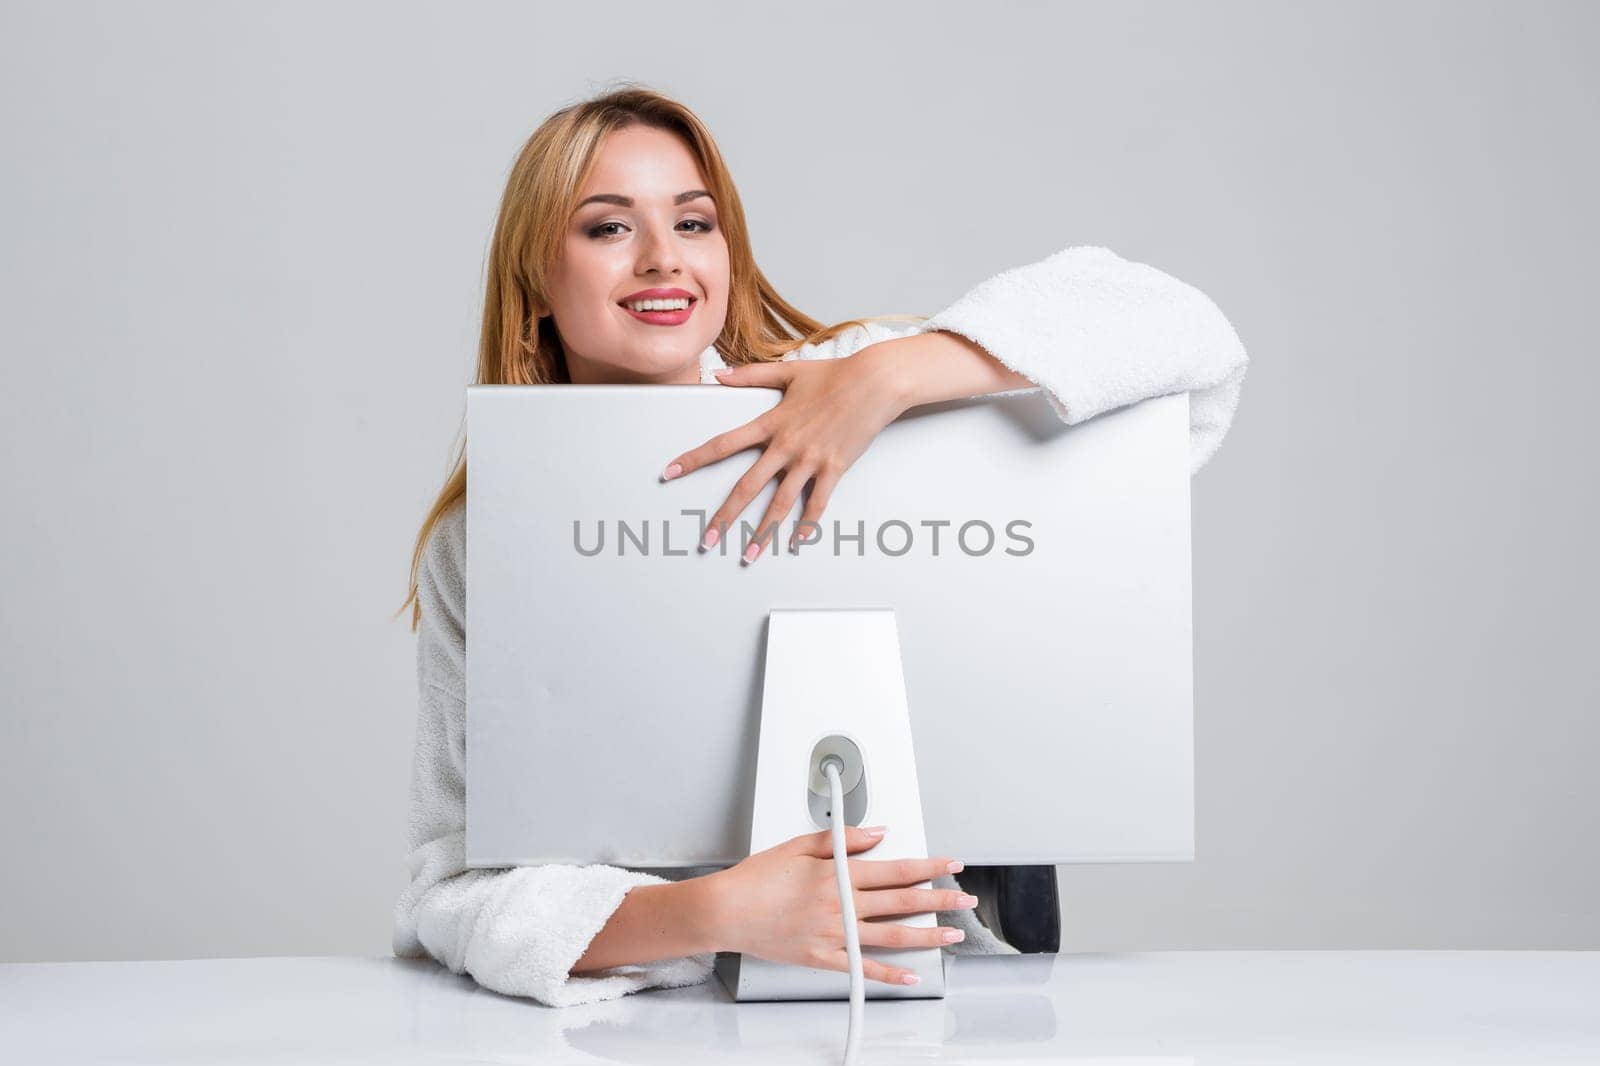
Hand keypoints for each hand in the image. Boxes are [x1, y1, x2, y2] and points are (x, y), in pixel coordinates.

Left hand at [660, 343, 913, 562]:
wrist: (875, 382)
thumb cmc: (834, 374)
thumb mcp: (788, 371)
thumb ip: (749, 375)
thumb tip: (718, 374)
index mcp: (771, 423)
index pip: (722, 445)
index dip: (693, 459)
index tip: (669, 473)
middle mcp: (786, 445)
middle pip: (747, 486)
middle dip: (724, 517)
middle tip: (706, 540)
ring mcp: (810, 460)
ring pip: (780, 504)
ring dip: (763, 533)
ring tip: (749, 556)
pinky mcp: (835, 468)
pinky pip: (817, 503)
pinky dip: (807, 525)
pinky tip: (796, 542)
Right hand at [700, 825, 975, 985]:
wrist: (726, 911)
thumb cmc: (756, 878)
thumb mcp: (798, 846)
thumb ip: (843, 839)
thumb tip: (877, 833)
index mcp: (837, 875)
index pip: (896, 869)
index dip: (929, 867)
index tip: (951, 865)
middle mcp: (841, 906)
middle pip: (902, 902)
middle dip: (940, 899)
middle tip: (965, 898)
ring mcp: (834, 935)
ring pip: (891, 935)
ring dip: (927, 934)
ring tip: (952, 933)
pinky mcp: (823, 958)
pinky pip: (863, 968)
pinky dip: (889, 974)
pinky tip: (911, 975)